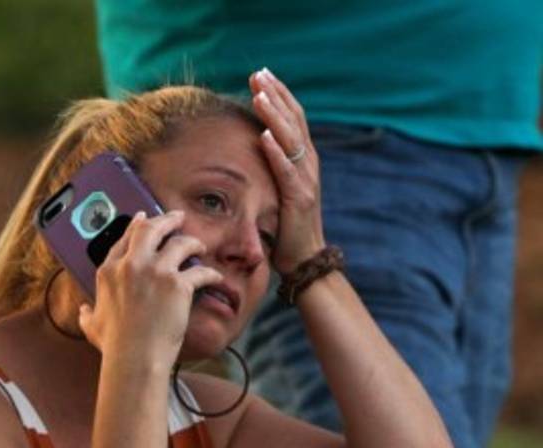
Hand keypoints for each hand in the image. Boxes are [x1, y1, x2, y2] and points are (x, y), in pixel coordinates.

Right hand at [78, 211, 222, 365]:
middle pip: (150, 229)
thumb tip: (83, 311)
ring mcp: (156, 272)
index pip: (124, 240)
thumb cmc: (113, 345)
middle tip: (178, 217)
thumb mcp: (92, 326)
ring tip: (200, 246)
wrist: (134, 358)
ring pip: (180, 243)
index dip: (135, 226)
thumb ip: (87, 314)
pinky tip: (215, 277)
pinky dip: (210, 273)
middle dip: (166, 219)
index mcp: (108, 272)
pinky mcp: (178, 285)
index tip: (143, 219)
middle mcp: (131, 265)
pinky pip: (200, 270)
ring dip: (192, 241)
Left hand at [249, 68, 325, 272]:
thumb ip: (271, 168)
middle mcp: (308, 165)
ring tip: (259, 95)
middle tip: (258, 74)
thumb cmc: (286, 227)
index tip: (261, 75)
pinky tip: (264, 136)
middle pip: (294, 120)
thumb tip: (252, 147)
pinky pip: (286, 172)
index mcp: (303, 160)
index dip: (279, 94)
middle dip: (276, 95)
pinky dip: (276, 153)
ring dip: (275, 116)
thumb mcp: (278, 190)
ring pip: (291, 140)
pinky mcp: (299, 200)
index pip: (293, 118)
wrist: (304, 259)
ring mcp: (306, 181)